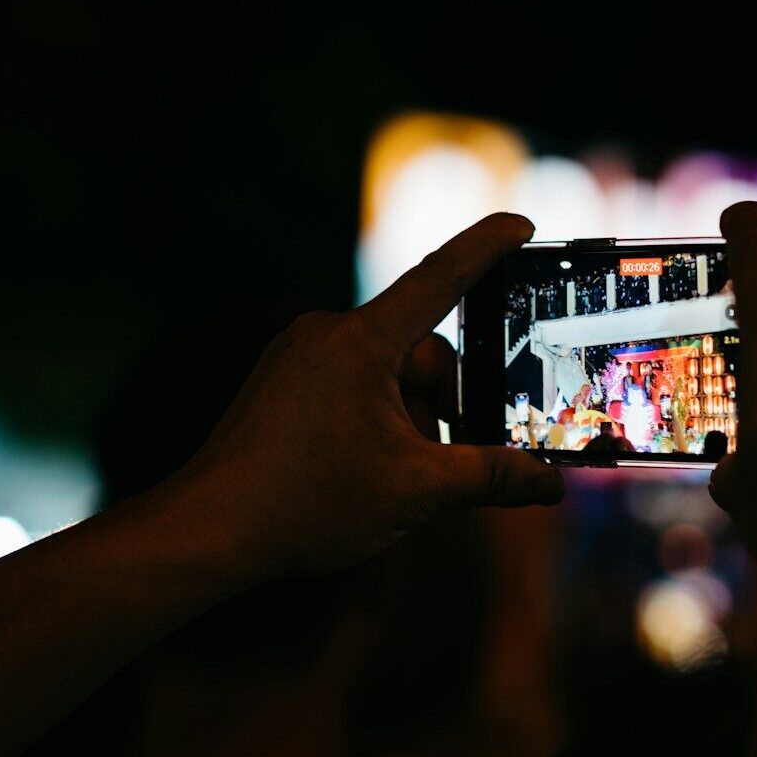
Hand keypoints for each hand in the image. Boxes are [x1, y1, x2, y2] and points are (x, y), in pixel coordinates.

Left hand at [170, 213, 563, 580]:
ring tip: (391, 480)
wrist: (206, 532)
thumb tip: (550, 482)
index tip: (521, 225)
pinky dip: (377, 422)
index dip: (487, 248)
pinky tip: (364, 472)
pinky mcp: (284, 383)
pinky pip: (353, 387)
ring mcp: (300, 358)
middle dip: (443, 406)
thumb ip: (489, 477)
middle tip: (440, 464)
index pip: (440, 278)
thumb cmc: (303, 504)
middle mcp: (326, 335)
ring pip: (388, 375)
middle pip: (421, 353)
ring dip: (410, 422)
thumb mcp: (414, 491)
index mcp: (360, 342)